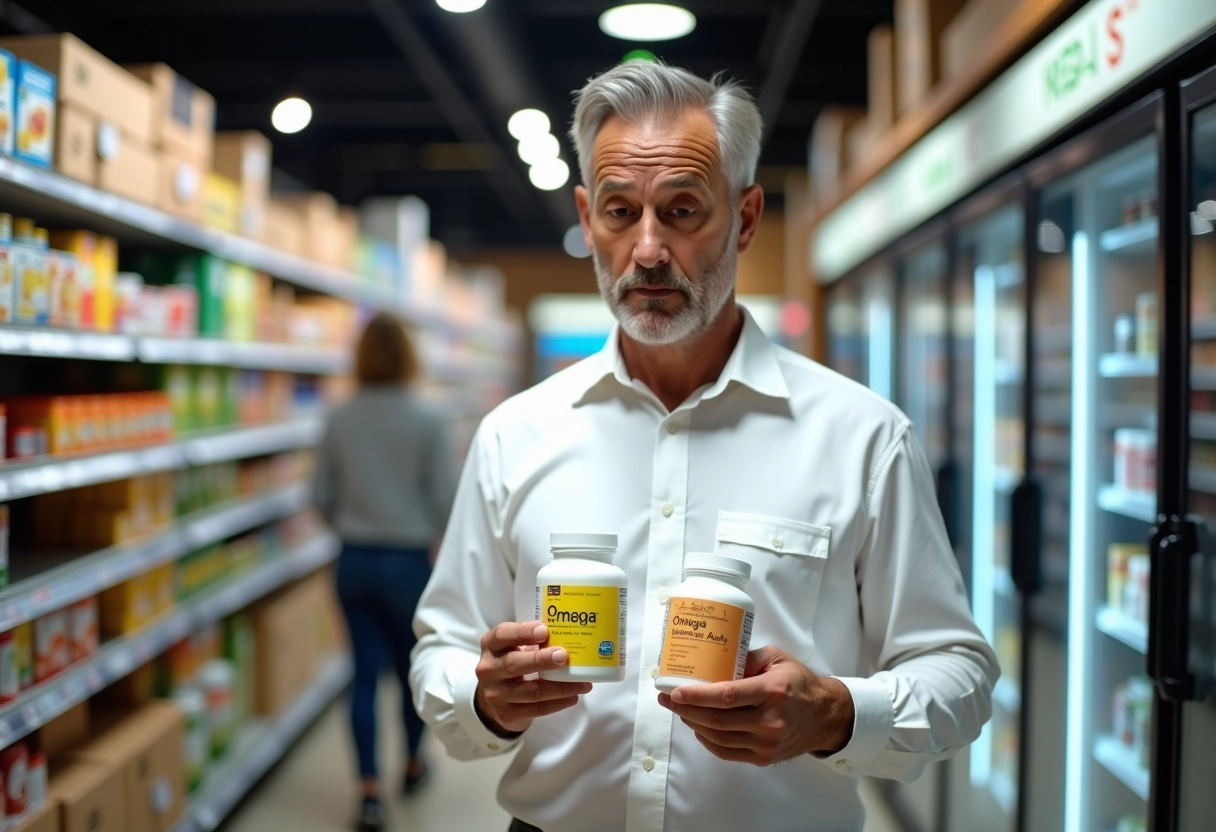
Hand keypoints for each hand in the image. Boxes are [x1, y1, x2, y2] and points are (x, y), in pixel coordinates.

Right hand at [474, 621, 592, 735]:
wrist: (494, 698)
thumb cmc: (510, 663)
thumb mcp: (513, 647)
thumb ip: (532, 641)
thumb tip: (568, 636)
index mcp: (491, 646)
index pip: (502, 635)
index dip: (522, 632)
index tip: (544, 631)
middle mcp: (489, 670)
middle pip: (513, 664)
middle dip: (540, 660)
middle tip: (563, 656)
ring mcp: (496, 695)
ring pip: (531, 691)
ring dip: (560, 687)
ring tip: (582, 683)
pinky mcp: (508, 714)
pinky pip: (537, 709)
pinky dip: (558, 703)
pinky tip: (573, 696)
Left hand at [657, 645, 853, 765]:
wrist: (825, 716)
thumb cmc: (799, 682)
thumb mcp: (776, 658)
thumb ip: (745, 658)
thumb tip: (713, 661)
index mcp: (772, 691)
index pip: (726, 696)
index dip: (697, 695)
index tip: (675, 691)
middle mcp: (769, 721)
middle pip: (717, 720)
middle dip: (686, 709)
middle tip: (667, 698)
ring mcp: (767, 743)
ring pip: (718, 737)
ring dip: (693, 724)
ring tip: (679, 710)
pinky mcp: (764, 757)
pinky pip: (726, 751)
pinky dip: (707, 740)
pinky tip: (698, 726)